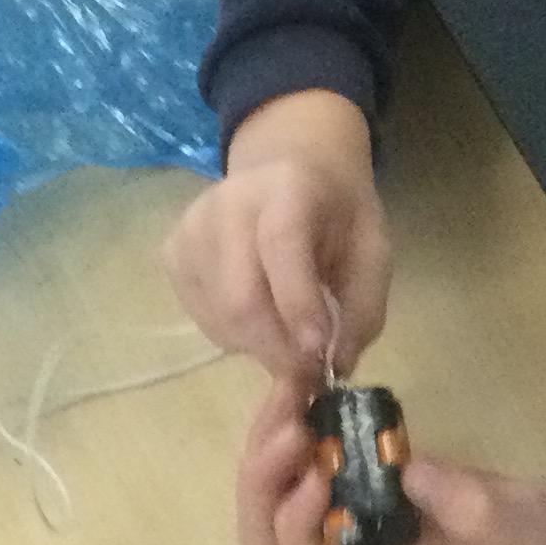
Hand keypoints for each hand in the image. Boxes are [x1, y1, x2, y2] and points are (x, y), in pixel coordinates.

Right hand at [164, 91, 391, 373]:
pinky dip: (238, 338)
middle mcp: (227, 203)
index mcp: (286, 188)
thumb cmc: (336, 214)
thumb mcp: (373, 250)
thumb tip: (337, 367)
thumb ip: (364, 308)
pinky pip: (205, 320)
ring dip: (262, 347)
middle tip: (311, 373)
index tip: (320, 355)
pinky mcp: (173, 254)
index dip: (298, 306)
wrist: (287, 170)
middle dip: (280, 350)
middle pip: (240, 298)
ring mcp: (191, 229)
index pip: (281, 247)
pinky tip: (262, 315)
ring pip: (221, 319)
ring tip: (291, 336)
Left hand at [237, 382, 545, 544]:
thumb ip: (472, 509)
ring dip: (270, 444)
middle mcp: (358, 542)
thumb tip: (410, 470)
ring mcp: (361, 506)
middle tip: (290, 421)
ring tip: (295, 390)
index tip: (321, 469)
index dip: (294, 522)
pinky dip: (297, 423)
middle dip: (261, 480)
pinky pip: (309, 456)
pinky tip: (313, 384)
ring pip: (278, 492)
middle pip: (268, 536)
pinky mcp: (374, 472)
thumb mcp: (521, 530)